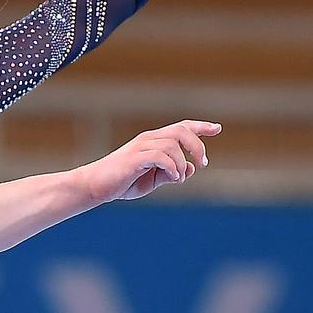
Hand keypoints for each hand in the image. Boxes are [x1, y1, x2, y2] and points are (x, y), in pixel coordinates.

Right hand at [84, 120, 219, 201]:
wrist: (95, 186)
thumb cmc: (123, 182)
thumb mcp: (153, 180)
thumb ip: (171, 173)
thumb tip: (191, 169)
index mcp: (154, 141)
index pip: (181, 127)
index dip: (200, 126)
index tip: (217, 128)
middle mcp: (148, 139)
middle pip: (181, 131)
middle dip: (197, 145)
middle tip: (204, 164)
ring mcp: (140, 147)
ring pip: (172, 145)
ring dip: (182, 163)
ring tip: (178, 178)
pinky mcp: (134, 158)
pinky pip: (160, 156)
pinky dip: (172, 167)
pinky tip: (172, 178)